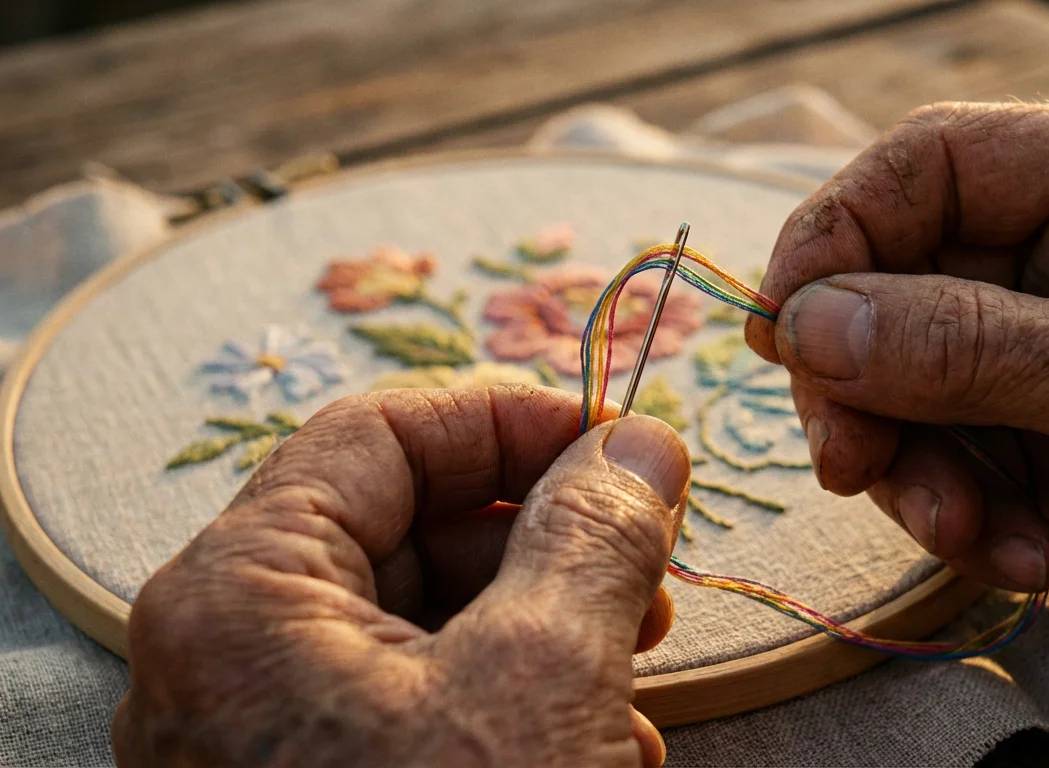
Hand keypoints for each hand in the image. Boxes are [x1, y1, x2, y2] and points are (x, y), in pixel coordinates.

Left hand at [112, 386, 689, 766]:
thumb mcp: (544, 679)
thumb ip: (594, 535)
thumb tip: (642, 444)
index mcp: (241, 596)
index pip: (379, 435)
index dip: (510, 417)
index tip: (621, 440)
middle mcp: (235, 654)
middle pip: (406, 524)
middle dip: (547, 536)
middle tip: (651, 562)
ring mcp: (274, 730)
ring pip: (427, 617)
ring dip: (551, 627)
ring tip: (639, 673)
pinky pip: (423, 701)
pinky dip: (519, 699)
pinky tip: (601, 747)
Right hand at [746, 102, 1048, 697]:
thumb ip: (967, 348)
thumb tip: (807, 322)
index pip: (930, 166)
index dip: (839, 233)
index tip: (783, 326)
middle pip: (900, 284)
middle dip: (867, 381)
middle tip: (848, 459)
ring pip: (911, 386)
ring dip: (916, 468)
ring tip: (961, 530)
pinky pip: (951, 459)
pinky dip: (963, 516)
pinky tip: (1021, 559)